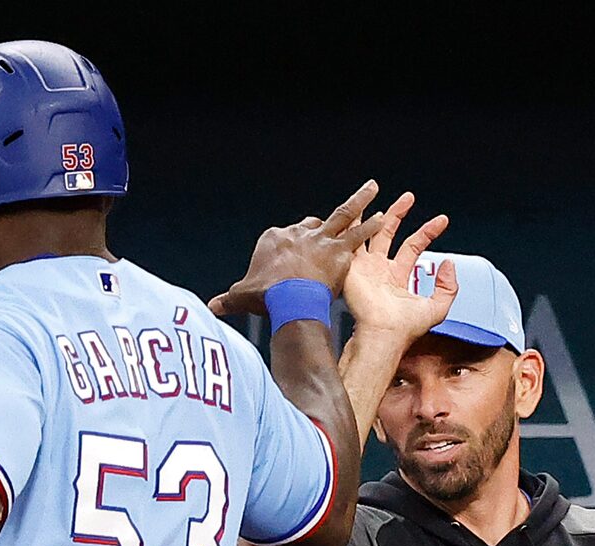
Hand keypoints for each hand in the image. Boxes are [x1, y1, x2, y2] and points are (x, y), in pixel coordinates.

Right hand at [208, 181, 394, 319]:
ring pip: (343, 215)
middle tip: (330, 222)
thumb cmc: (265, 297)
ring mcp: (322, 239)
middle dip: (321, 223)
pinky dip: (371, 225)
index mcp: (274, 238)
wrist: (288, 301)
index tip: (291, 258)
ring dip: (360, 201)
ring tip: (372, 189)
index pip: (285, 237)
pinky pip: (359, 234)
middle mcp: (299, 232)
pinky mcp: (340, 251)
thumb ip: (229, 299)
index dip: (290, 247)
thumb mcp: (242, 296)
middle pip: (312, 223)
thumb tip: (210, 308)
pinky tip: (383, 216)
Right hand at [338, 194, 452, 349]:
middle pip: (387, 234)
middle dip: (398, 214)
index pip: (413, 246)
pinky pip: (350, 242)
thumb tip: (449, 264)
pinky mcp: (351, 269)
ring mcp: (363, 268)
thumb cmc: (406, 328)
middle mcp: (378, 271)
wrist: (382, 334)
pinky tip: (353, 210)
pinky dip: (350, 226)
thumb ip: (449, 287)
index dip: (428, 232)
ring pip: (365, 234)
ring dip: (369, 215)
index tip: (442, 220)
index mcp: (397, 277)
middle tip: (409, 197)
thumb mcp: (438, 308)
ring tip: (372, 193)